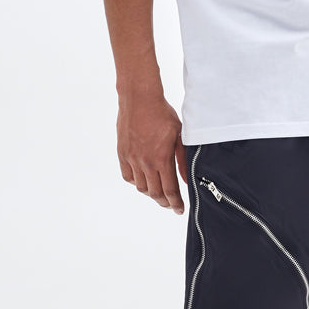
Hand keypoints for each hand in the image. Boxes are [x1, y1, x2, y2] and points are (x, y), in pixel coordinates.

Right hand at [116, 95, 186, 212]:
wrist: (139, 99)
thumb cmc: (162, 114)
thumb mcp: (180, 135)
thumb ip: (183, 159)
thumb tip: (186, 179)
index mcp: (162, 159)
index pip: (170, 190)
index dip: (175, 203)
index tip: (179, 210)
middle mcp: (145, 162)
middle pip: (154, 193)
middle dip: (164, 202)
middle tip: (170, 205)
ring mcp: (132, 159)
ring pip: (140, 187)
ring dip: (150, 194)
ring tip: (158, 193)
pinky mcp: (122, 153)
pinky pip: (128, 176)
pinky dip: (136, 182)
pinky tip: (143, 180)